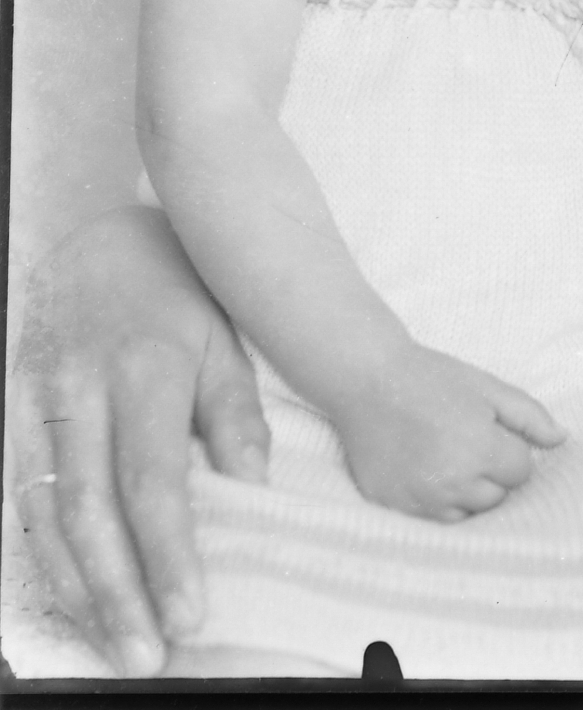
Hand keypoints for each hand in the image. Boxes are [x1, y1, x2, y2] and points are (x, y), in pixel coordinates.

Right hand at [9, 207, 268, 677]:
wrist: (102, 235)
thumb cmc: (179, 291)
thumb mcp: (226, 335)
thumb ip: (235, 413)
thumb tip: (250, 492)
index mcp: (144, 363)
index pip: (150, 478)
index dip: (167, 554)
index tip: (191, 614)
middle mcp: (79, 386)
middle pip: (89, 509)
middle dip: (118, 592)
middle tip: (148, 656)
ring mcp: (33, 398)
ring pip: (43, 512)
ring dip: (78, 589)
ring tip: (116, 644)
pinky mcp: (9, 409)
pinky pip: (19, 495)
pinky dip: (44, 556)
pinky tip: (75, 599)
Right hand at [332, 344, 565, 520]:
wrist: (369, 380)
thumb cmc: (433, 378)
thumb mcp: (488, 387)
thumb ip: (530, 416)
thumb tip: (562, 440)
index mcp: (481, 450)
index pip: (521, 473)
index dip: (511, 451)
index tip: (491, 432)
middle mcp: (453, 483)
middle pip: (497, 498)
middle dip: (492, 474)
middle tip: (469, 442)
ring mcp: (422, 501)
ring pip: (468, 515)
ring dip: (468, 493)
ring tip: (449, 458)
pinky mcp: (395, 508)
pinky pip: (434, 521)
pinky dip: (438, 503)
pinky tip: (428, 472)